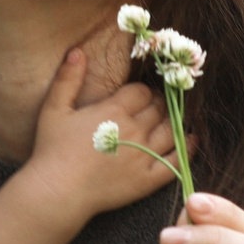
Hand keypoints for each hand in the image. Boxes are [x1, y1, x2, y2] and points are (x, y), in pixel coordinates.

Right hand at [23, 47, 176, 217]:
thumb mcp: (54, 109)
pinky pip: (176, 161)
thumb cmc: (52, 150)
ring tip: (170, 118)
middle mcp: (134, 130)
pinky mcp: (148, 179)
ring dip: (174, 120)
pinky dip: (188, 148)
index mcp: (114, 110)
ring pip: (171, 129)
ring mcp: (143, 155)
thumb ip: (67, 79)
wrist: (57, 193)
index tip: (139, 95)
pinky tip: (192, 139)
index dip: (143, 91)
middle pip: (158, 108)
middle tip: (154, 106)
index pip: (142, 92)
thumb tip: (77, 51)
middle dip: (158, 103)